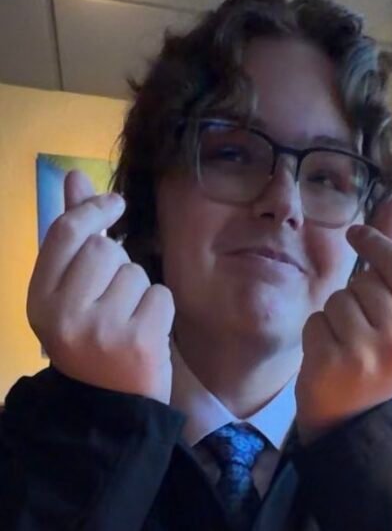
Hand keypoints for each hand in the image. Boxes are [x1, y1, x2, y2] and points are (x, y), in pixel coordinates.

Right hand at [27, 170, 174, 403]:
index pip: (66, 232)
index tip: (114, 204)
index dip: (92, 209)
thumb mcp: (71, 292)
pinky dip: (160, 309)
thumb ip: (73, 234)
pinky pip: (161, 295)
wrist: (109, 406)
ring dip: (139, 290)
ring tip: (128, 321)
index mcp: (40, 299)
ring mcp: (101, 328)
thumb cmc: (91, 342)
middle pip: (104, 248)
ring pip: (136, 272)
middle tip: (113, 299)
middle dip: (118, 264)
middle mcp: (64, 312)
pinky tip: (147, 332)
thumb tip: (75, 175)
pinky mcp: (138, 341)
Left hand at [295, 196, 391, 442]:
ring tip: (345, 342)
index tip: (356, 232)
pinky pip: (315, 320)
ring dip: (334, 315)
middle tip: (360, 327)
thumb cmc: (375, 354)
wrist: (352, 416)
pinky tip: (328, 355)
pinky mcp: (334, 363)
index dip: (374, 242)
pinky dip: (316, 332)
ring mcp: (369, 354)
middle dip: (354, 294)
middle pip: (363, 281)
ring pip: (336, 299)